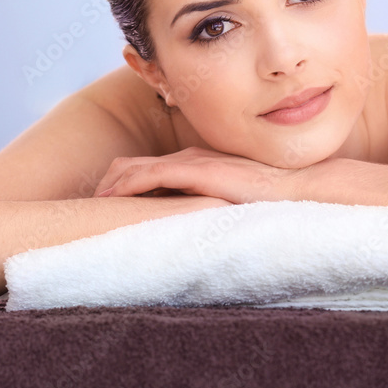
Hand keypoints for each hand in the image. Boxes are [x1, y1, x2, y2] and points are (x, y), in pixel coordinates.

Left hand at [93, 146, 304, 204]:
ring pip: (132, 168)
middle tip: (89, 207)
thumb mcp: (230, 201)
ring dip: (109, 186)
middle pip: (129, 165)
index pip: (143, 168)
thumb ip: (207, 206)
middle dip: (106, 184)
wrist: (298, 188)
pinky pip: (149, 175)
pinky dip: (126, 187)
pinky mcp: (194, 171)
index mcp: (193, 163)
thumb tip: (192, 229)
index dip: (120, 184)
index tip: (103, 203)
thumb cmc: (270, 200)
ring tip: (92, 206)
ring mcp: (189, 162)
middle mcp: (186, 158)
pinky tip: (111, 201)